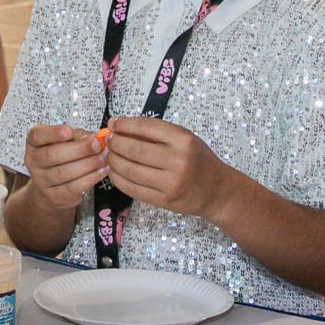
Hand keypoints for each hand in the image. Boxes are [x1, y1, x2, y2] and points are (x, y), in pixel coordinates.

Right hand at [22, 123, 105, 211]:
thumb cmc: (61, 158)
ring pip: (64, 172)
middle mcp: (34, 161)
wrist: (52, 188)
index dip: (52, 133)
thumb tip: (93, 139)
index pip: (37, 136)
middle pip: (52, 155)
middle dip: (78, 149)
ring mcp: (42, 180)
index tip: (68, 131)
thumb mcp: (66, 141)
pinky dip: (90, 178)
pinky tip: (101, 171)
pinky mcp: (54, 195)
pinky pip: (73, 187)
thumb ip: (77, 137)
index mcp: (34, 143)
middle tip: (96, 145)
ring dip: (87, 164)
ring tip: (102, 158)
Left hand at [104, 117, 236, 220]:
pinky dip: (118, 179)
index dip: (125, 124)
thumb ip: (158, 134)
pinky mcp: (164, 201)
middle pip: (135, 150)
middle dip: (115, 143)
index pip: (147, 128)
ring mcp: (171, 183)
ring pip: (130, 170)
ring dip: (113, 161)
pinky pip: (133, 189)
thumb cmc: (198, 160)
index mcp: (184, 141)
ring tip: (107, 155)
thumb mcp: (185, 139)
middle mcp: (178, 161)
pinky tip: (113, 171)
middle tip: (107, 140)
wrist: (217, 190)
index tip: (113, 123)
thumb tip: (122, 127)